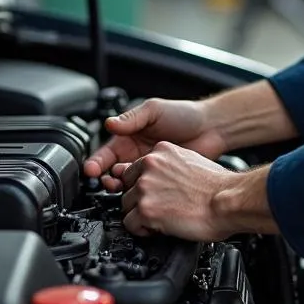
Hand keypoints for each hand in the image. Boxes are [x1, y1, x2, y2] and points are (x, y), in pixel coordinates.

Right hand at [83, 98, 227, 190]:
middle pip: (112, 171)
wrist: (211, 128)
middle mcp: (135, 153)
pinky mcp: (161, 179)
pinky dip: (139, 192)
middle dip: (105, 178)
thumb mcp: (155, 111)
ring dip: (121, 187)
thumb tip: (110, 123)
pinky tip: (140, 192)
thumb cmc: (185, 114)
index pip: (106, 152)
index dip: (97, 162)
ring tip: (122, 187)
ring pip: (127, 183)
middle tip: (107, 182)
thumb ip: (132, 118)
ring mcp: (148, 168)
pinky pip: (145, 188)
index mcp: (129, 136)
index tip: (91, 170)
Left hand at [115, 141, 274, 239]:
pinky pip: (129, 224)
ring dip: (141, 216)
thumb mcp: (192, 162)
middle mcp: (150, 166)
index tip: (153, 194)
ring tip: (163, 218)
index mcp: (162, 152)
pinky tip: (160, 228)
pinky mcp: (145, 210)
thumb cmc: (218, 187)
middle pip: (127, 188)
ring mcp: (145, 187)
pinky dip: (142, 230)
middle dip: (140, 201)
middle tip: (161, 208)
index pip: (134, 169)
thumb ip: (169, 166)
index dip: (143, 185)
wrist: (228, 202)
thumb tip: (161, 177)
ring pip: (126, 206)